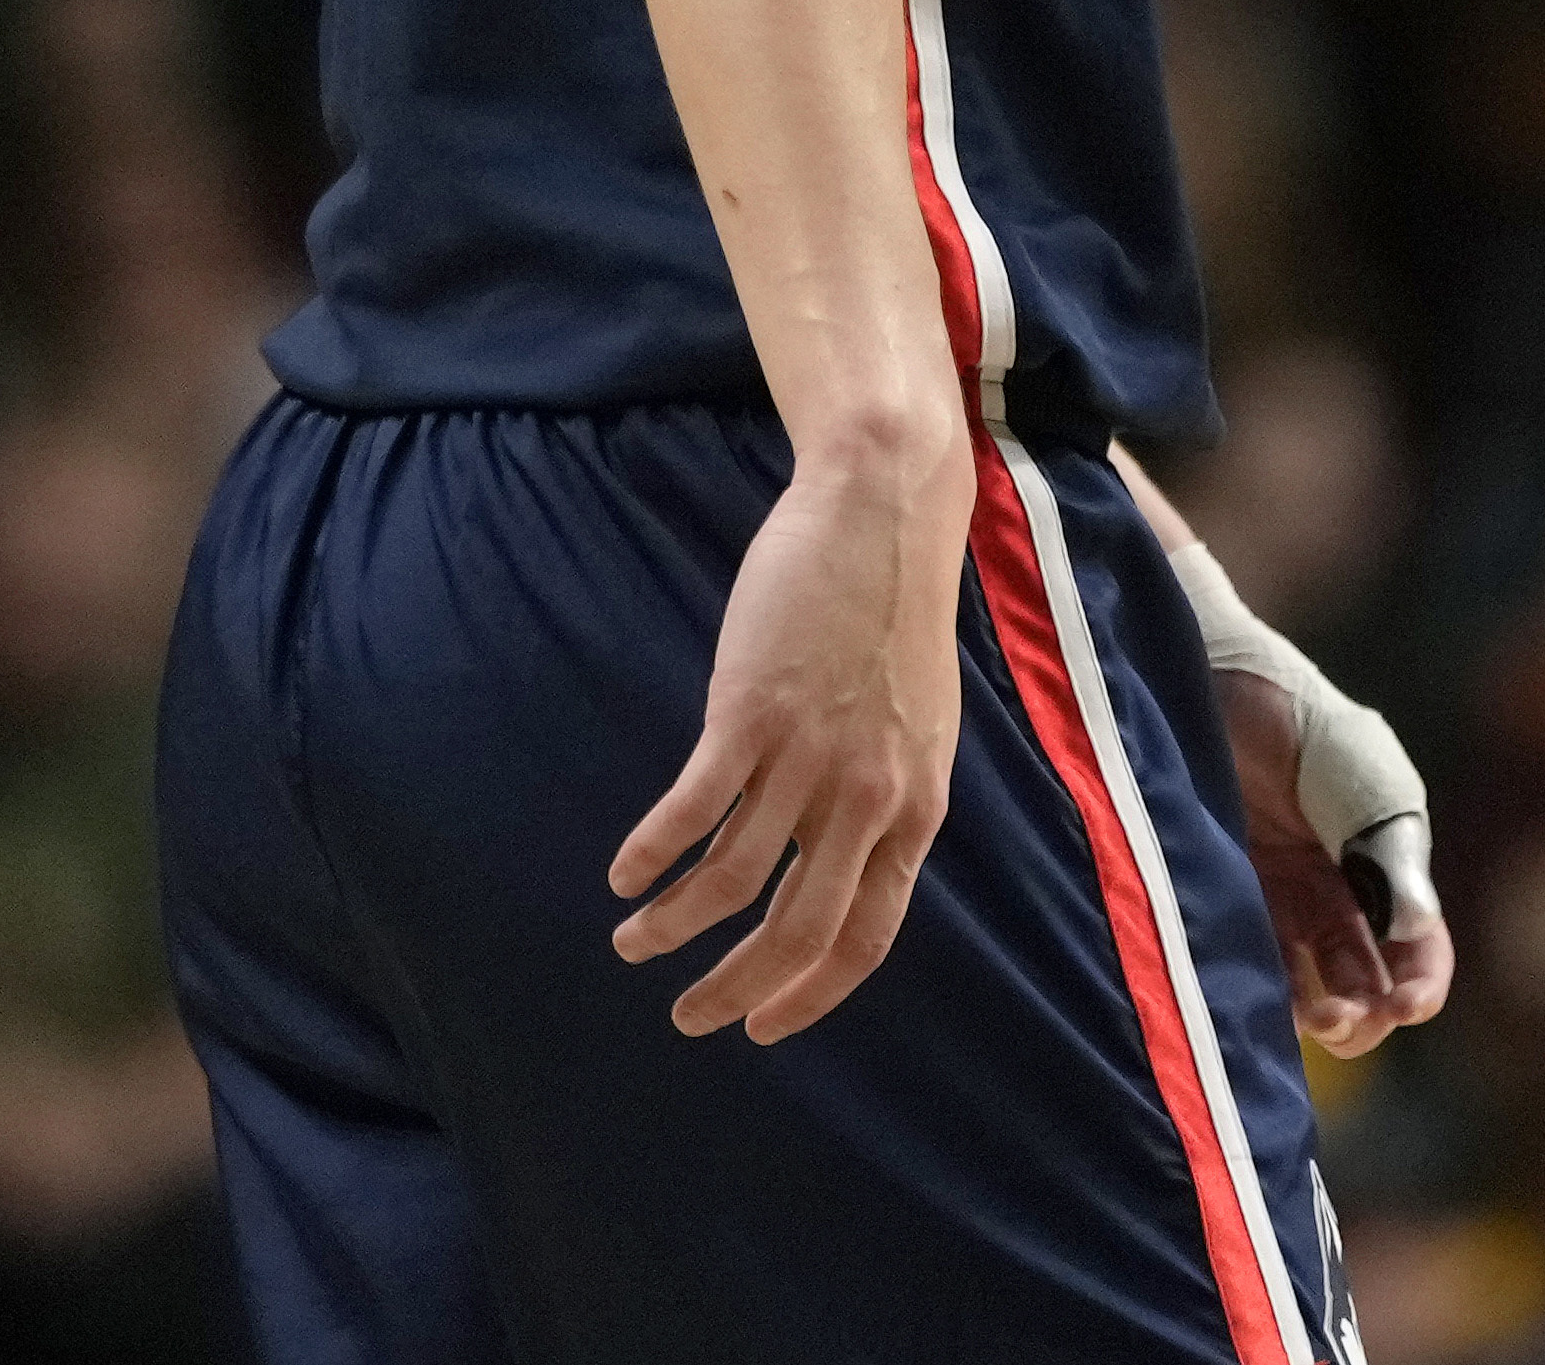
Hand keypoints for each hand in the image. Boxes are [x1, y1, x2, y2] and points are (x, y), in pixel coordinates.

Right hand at [611, 436, 965, 1037]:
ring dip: (674, 926)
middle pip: (798, 929)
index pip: (867, 937)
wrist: (881, 515)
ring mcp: (809, 756)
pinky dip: (654, 853)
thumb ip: (886, 799)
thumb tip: (841, 862)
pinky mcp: (752, 713)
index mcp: (916, 809)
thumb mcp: (919, 727)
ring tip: (633, 942)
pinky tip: (625, 874)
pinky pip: (694, 809)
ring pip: (733, 880)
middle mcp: (868, 798)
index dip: (811, 996)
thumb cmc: (894, 617)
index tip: (763, 1028)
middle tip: (686, 1016)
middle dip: (734, 987)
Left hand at [1220, 668, 1451, 1056]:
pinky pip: (1247, 968)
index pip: (1418, 948)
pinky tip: (1258, 1004)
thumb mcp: (1356, 773)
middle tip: (1344, 1015)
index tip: (1405, 1007)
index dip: (1420, 986)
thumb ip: (1384, 845)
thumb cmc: (1294, 717)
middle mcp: (1333, 895)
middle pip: (1365, 984)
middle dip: (1366, 1015)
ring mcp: (1275, 904)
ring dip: (1318, 1017)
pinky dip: (1259, 999)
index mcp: (1383, 863)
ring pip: (1308, 990)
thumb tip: (1415, 926)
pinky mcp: (1219, 905)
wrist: (1205, 678)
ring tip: (1312, 1015)